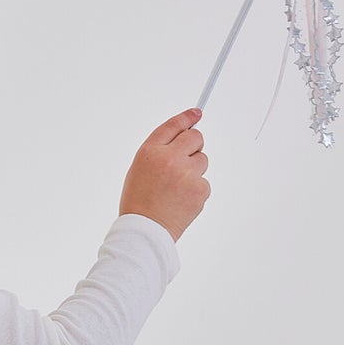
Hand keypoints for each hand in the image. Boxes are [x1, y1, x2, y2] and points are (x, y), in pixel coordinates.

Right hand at [119, 107, 209, 240]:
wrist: (145, 231)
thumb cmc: (139, 201)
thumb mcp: (140, 168)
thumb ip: (160, 150)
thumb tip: (184, 134)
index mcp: (151, 151)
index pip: (174, 126)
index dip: (187, 117)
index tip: (196, 113)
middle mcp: (170, 158)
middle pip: (196, 138)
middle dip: (194, 145)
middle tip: (185, 160)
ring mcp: (187, 174)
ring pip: (203, 160)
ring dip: (194, 170)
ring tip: (177, 188)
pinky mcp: (199, 189)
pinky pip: (204, 182)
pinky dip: (196, 190)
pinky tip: (181, 200)